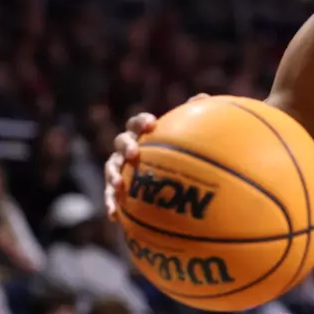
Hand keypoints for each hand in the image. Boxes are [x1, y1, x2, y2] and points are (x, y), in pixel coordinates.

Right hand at [104, 97, 209, 220]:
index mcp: (141, 135)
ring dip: (112, 176)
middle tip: (134, 153)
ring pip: (111, 169)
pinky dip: (109, 204)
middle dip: (126, 145)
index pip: (137, 123)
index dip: (141, 122)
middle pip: (121, 141)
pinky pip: (110, 197)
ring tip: (119, 186)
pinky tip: (112, 216)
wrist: (163, 180)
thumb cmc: (175, 154)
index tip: (152, 125)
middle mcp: (126, 149)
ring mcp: (120, 168)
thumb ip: (192, 118)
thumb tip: (204, 97)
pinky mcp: (116, 189)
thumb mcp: (186, 138)